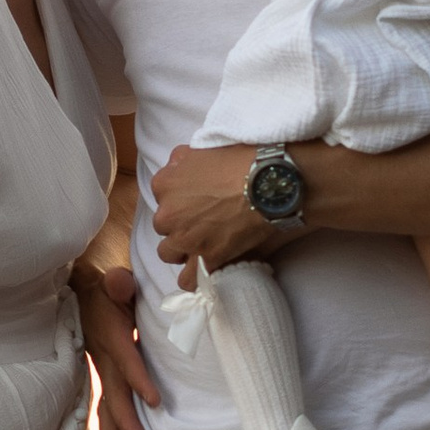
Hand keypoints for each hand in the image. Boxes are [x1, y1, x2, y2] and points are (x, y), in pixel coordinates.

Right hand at [73, 256, 161, 429]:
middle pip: (113, 393)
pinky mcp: (101, 378)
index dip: (138, 379)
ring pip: (104, 408)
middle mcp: (103, 358)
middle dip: (124, 421)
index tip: (155, 401)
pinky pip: (103, 408)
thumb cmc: (105, 289)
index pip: (126, 359)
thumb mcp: (113, 280)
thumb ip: (119, 283)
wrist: (78, 292)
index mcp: (110, 335)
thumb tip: (120, 282)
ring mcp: (99, 371)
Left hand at [153, 139, 288, 272]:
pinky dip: (195, 277)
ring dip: (182, 250)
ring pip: (169, 253)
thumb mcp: (201, 149)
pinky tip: (204, 269)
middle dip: (180, 224)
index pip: (162, 197)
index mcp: (164, 184)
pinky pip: (189, 279)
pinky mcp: (206, 259)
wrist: (268, 183)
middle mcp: (167, 214)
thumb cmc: (241, 161)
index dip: (180, 199)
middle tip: (204, 220)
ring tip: (203, 245)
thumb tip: (176, 169)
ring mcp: (185, 239)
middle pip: (164, 226)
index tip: (196, 200)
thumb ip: (181, 163)